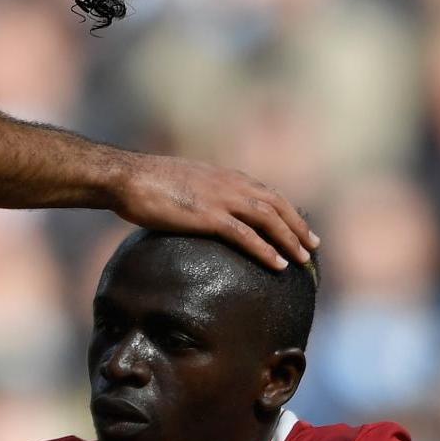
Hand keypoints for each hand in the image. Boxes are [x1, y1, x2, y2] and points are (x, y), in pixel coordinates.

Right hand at [112, 154, 318, 268]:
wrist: (126, 177)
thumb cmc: (146, 182)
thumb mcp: (182, 184)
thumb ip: (200, 195)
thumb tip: (201, 211)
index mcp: (224, 176)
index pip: (266, 192)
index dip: (287, 211)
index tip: (299, 227)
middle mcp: (229, 184)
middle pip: (276, 204)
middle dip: (298, 226)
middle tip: (313, 246)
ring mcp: (220, 199)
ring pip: (268, 219)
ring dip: (290, 239)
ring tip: (303, 258)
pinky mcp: (208, 216)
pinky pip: (245, 235)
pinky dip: (265, 249)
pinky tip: (277, 264)